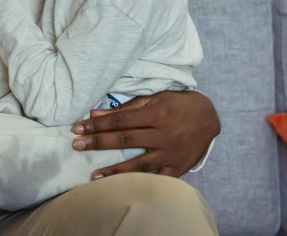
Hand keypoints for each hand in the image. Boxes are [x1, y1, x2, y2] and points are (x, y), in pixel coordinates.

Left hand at [70, 91, 219, 178]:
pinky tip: (123, 187)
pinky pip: (156, 176)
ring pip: (138, 163)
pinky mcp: (178, 166)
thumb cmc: (177, 103)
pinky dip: (140, 181)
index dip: (97, 124)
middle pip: (124, 139)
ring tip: (94, 175)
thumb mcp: (153, 98)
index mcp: (155, 113)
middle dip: (98, 142)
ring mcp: (170, 152)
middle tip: (76, 145)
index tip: (78, 128)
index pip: (119, 120)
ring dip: (114, 169)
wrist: (210, 117)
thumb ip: (124, 108)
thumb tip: (95, 113)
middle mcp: (162, 133)